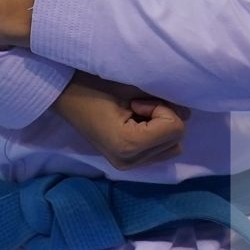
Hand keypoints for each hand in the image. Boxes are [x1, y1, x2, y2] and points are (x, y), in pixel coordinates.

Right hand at [51, 72, 188, 169]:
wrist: (62, 92)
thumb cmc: (91, 84)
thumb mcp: (131, 87)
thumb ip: (163, 98)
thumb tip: (187, 110)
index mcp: (128, 146)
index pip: (176, 128)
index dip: (162, 108)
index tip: (135, 101)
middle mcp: (129, 162)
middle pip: (177, 139)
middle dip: (164, 117)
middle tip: (135, 105)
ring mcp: (127, 165)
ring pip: (172, 146)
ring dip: (162, 127)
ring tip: (135, 114)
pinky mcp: (127, 161)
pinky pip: (160, 150)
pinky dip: (156, 135)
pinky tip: (134, 123)